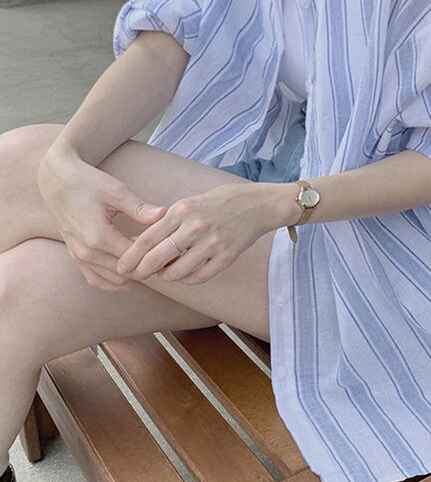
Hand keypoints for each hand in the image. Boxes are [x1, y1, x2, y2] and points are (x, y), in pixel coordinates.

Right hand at [37, 145, 167, 291]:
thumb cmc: (87, 182)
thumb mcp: (116, 191)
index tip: (172, 250)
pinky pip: (94, 278)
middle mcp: (87, 251)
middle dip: (147, 267)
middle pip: (125, 271)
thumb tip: (164, 214)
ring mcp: (79, 256)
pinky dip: (112, 281)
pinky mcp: (75, 255)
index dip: (155, 255)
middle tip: (168, 260)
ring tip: (154, 265)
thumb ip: (140, 208)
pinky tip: (129, 280)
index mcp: (99, 236)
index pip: (134, 257)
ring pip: (111, 279)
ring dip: (132, 275)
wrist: (56, 180)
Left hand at [114, 182, 284, 284]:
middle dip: (142, 271)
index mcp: (183, 210)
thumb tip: (138, 241)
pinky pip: (198, 278)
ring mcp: (212, 243)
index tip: (122, 267)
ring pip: (176, 273)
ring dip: (167, 276)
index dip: (131, 256)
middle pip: (157, 259)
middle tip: (137, 275)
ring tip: (166, 272)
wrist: (257, 204)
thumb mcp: (190, 202)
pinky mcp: (226, 256)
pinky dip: (187, 279)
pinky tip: (186, 273)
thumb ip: (166, 220)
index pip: (147, 239)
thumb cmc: (220, 202)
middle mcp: (195, 226)